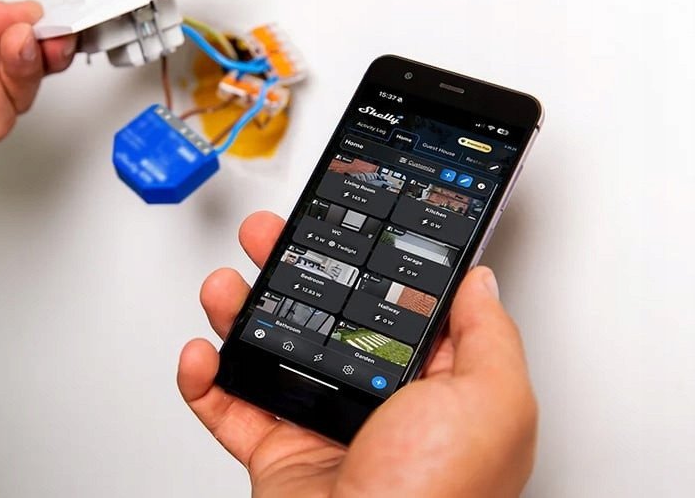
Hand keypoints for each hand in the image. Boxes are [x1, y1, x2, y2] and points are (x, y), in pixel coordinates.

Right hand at [177, 211, 537, 497]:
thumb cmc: (436, 496)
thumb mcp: (491, 400)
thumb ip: (489, 334)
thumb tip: (481, 282)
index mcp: (435, 388)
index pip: (398, 305)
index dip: (371, 261)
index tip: (348, 224)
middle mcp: (378, 404)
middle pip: (325, 316)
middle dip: (290, 268)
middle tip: (268, 237)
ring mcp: (324, 427)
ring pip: (271, 352)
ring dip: (239, 313)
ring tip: (225, 287)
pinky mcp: (277, 453)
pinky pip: (229, 407)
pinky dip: (204, 380)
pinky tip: (202, 354)